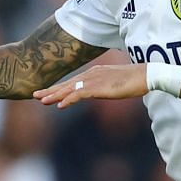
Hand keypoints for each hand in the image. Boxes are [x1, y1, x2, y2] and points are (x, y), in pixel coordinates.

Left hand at [33, 64, 147, 109]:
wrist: (146, 75)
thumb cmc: (134, 80)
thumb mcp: (114, 85)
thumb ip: (103, 87)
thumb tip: (99, 92)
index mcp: (94, 74)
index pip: (72, 82)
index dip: (58, 88)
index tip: (46, 92)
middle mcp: (91, 75)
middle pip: (67, 84)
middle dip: (50, 90)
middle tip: (34, 95)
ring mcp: (94, 80)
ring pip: (69, 89)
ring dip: (55, 95)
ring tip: (41, 101)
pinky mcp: (99, 87)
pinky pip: (80, 94)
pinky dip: (69, 99)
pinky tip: (60, 105)